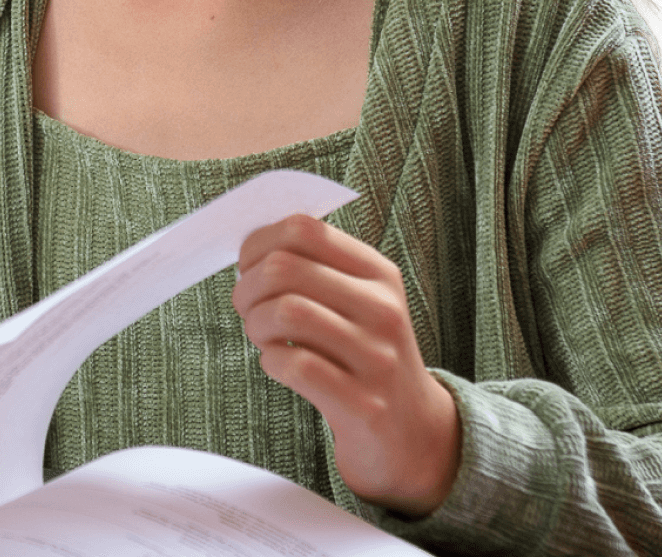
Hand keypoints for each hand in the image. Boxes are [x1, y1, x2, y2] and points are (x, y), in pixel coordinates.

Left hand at [232, 213, 459, 518]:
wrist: (414, 433)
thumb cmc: (364, 356)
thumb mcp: (356, 302)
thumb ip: (313, 268)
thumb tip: (249, 249)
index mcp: (378, 273)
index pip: (304, 229)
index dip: (258, 244)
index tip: (248, 267)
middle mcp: (383, 309)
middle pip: (284, 268)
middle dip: (247, 289)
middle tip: (248, 309)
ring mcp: (377, 357)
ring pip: (286, 312)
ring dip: (256, 324)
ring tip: (263, 337)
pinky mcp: (364, 404)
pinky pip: (295, 365)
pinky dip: (272, 361)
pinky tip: (280, 365)